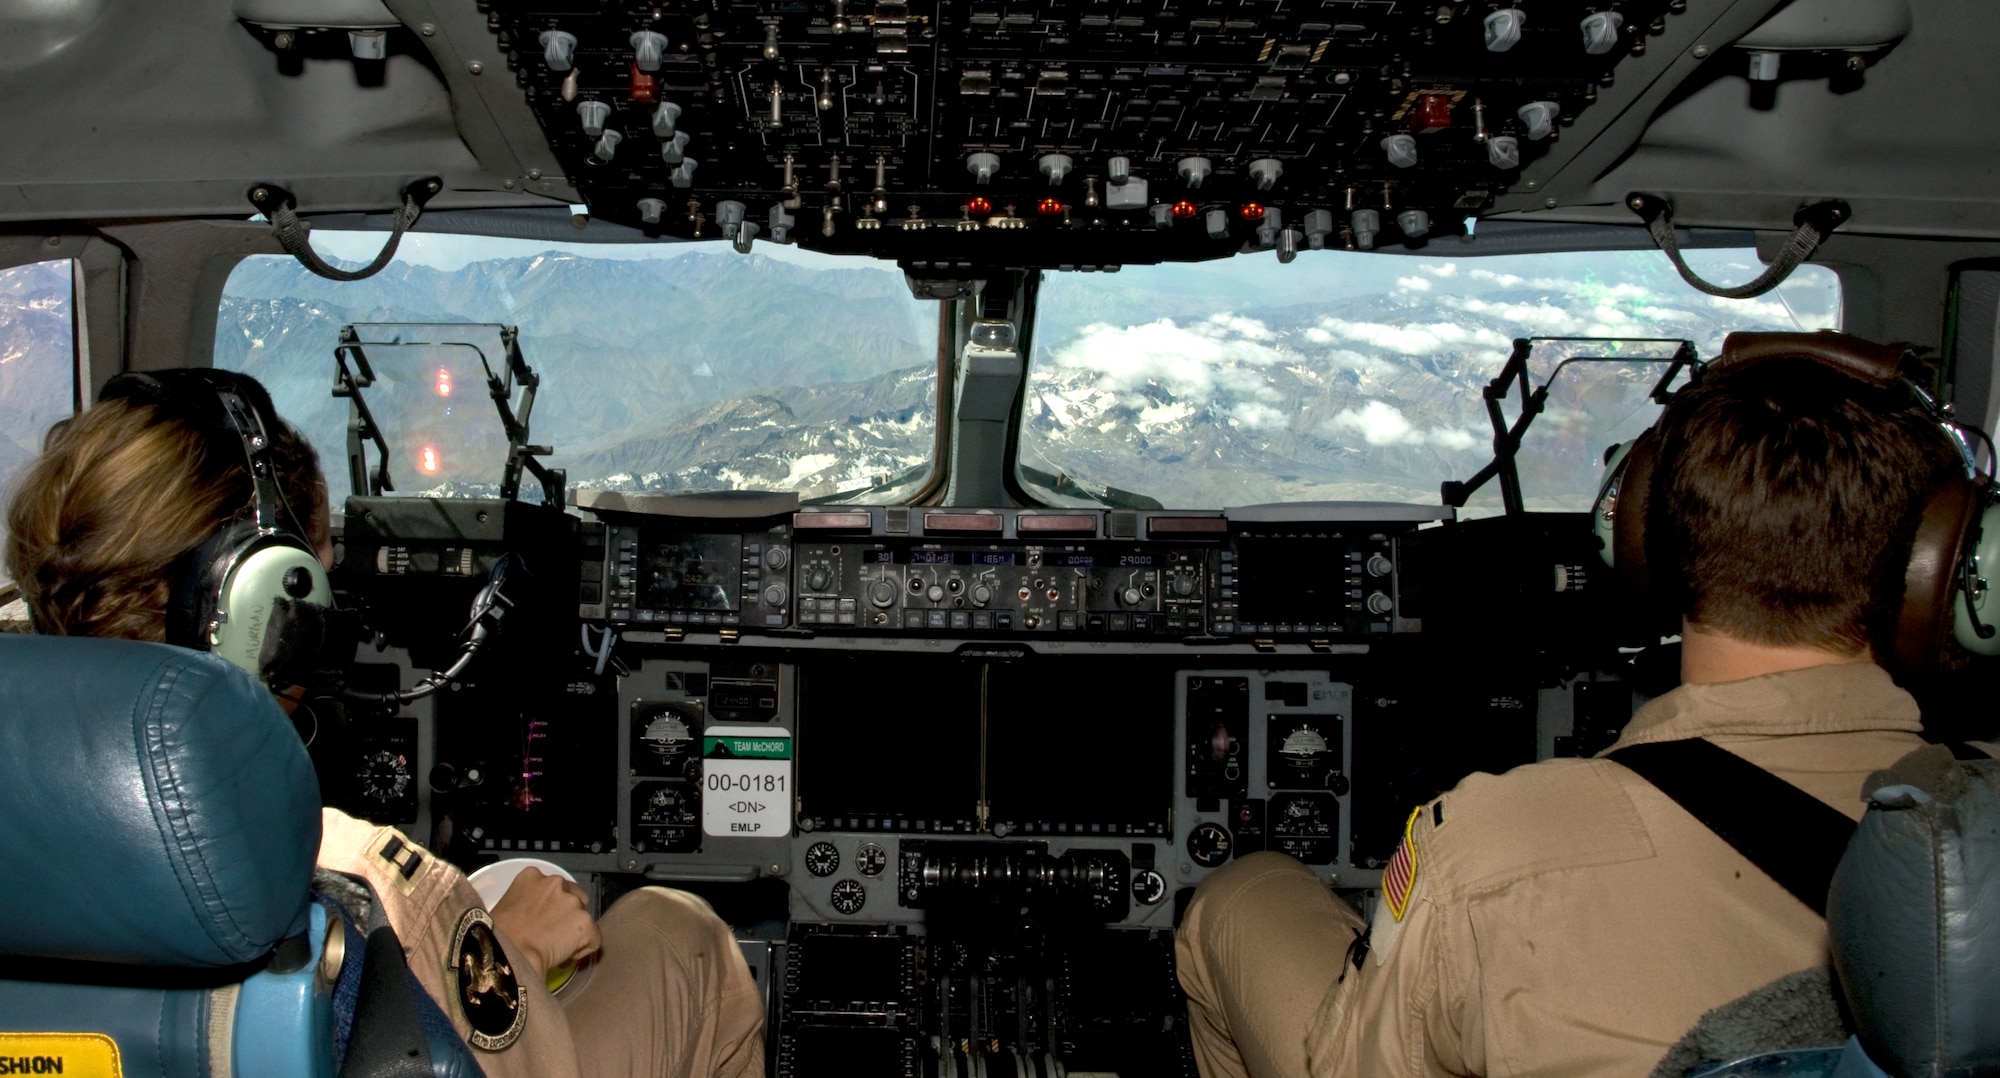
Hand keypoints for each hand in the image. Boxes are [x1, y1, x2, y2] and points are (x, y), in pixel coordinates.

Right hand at [487, 868, 601, 978]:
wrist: (505, 954)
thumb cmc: (496, 937)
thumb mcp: (504, 907)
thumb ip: (523, 903)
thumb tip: (530, 919)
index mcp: (531, 876)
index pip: (553, 887)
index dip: (551, 906)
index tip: (544, 921)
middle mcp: (555, 883)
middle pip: (575, 897)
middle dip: (568, 916)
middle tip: (554, 936)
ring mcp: (573, 902)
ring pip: (584, 919)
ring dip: (574, 934)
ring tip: (557, 950)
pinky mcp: (586, 922)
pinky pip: (594, 939)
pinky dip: (584, 950)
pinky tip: (566, 958)